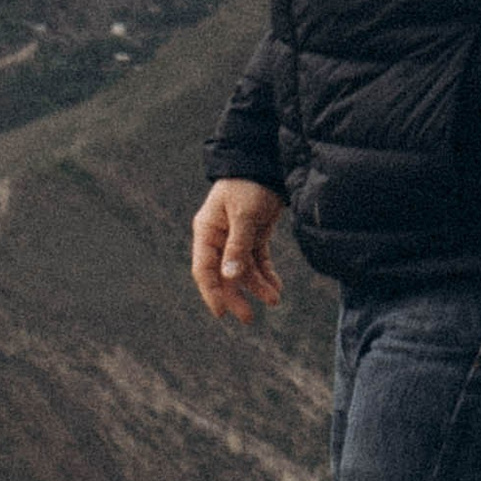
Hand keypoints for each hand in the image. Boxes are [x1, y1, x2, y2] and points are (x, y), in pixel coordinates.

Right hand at [192, 178, 285, 324]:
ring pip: (244, 270)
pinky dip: (266, 274)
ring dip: (257, 286)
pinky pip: (258, 261)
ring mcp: (236, 237)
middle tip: (248, 318)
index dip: (211, 292)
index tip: (221, 313)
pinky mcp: (254, 235)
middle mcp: (219, 237)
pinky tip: (276, 287)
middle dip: (236, 296)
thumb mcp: (244, 215)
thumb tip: (230, 277)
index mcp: (207, 231)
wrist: (265, 162)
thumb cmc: (248, 184)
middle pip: (223, 274)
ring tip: (274, 299)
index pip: (204, 269)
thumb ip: (237, 246)